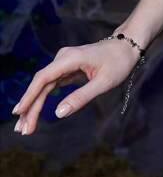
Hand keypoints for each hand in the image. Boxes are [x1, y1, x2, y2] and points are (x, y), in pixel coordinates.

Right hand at [10, 38, 141, 134]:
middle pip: (41, 84)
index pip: (43, 77)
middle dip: (30, 107)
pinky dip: (42, 99)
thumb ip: (82, 97)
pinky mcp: (67, 69)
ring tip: (25, 127)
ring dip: (34, 105)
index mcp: (71, 58)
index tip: (19, 112)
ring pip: (44, 86)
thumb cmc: (119, 62)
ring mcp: (64, 63)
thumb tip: (58, 113)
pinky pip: (51, 86)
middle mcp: (63, 58)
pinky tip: (34, 112)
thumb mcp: (104, 82)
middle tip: (23, 130)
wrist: (127, 46)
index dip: (29, 95)